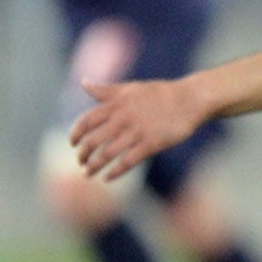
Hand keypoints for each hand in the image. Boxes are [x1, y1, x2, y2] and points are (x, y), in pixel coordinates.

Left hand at [69, 78, 205, 181]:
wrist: (188, 100)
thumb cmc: (159, 94)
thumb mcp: (130, 88)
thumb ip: (105, 90)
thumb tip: (84, 82)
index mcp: (115, 104)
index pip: (86, 121)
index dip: (75, 134)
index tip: (73, 144)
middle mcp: (122, 118)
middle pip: (93, 141)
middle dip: (82, 154)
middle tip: (80, 162)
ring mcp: (136, 132)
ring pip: (107, 154)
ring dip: (94, 166)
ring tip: (87, 174)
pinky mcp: (150, 144)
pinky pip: (127, 162)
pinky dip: (114, 172)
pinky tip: (107, 178)